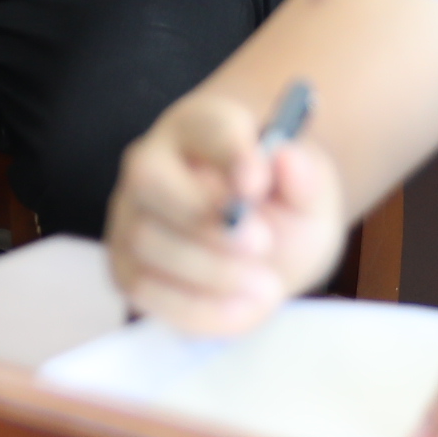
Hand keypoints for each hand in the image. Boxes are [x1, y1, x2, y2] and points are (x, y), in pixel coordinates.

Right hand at [107, 86, 348, 333]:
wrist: (263, 249)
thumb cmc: (281, 209)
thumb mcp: (310, 193)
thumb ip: (304, 177)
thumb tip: (285, 158)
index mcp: (199, 126)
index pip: (205, 127)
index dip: (229, 152)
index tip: (258, 182)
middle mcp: (151, 164)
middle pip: (151, 180)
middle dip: (206, 219)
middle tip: (263, 245)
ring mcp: (130, 217)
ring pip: (145, 239)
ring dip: (209, 271)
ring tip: (267, 287)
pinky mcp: (127, 267)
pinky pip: (145, 290)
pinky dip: (197, 308)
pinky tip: (244, 309)